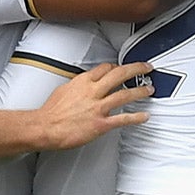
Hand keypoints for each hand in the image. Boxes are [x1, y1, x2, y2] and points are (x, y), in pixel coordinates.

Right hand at [36, 61, 154, 148]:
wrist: (45, 127)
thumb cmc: (51, 113)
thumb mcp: (64, 90)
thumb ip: (78, 86)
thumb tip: (84, 86)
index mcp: (83, 82)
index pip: (105, 68)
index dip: (117, 67)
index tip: (123, 68)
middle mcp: (92, 91)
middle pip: (119, 74)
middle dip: (136, 69)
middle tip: (146, 68)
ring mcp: (98, 107)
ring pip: (125, 94)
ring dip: (140, 91)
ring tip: (149, 89)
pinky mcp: (100, 123)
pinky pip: (123, 119)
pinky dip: (136, 117)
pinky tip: (144, 116)